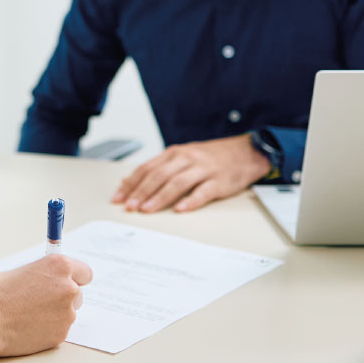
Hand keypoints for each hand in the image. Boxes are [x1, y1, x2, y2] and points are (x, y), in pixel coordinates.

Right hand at [0, 254, 92, 362]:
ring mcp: (66, 314)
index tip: (68, 282)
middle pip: (77, 294)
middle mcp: (68, 289)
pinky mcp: (60, 335)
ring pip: (67, 313)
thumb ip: (44, 275)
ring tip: (28, 315)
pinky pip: (58, 330)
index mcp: (59, 266)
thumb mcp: (22, 272)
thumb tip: (50, 281)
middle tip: (40, 301)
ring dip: (54, 314)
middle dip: (62, 297)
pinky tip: (27, 327)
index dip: (74, 278)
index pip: (84, 272)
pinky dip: (48, 329)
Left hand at [111, 134, 270, 213]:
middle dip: (141, 191)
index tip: (119, 197)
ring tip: (147, 209)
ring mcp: (203, 169)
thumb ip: (159, 168)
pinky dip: (190, 201)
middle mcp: (187, 159)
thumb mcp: (182, 156)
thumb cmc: (209, 157)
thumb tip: (131, 183)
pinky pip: (203, 192)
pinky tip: (180, 209)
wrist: (245, 152)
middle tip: (129, 206)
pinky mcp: (219, 181)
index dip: (131, 183)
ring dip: (159, 197)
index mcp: (174, 153)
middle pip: (159, 175)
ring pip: (177, 183)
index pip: (147, 168)